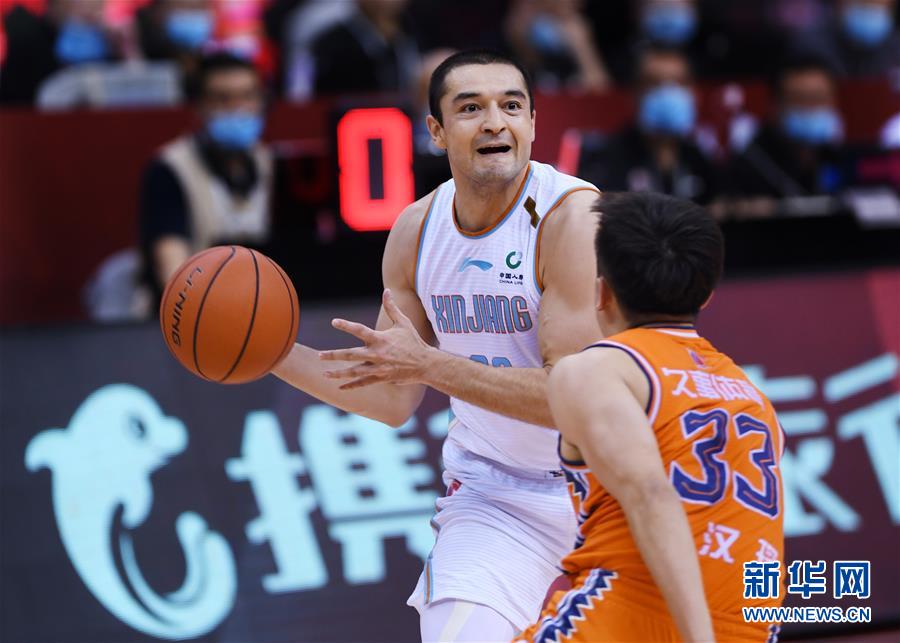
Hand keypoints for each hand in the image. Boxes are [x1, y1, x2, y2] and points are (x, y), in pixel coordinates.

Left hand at [319, 289, 433, 388]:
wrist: (425, 364)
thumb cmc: (413, 341)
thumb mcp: (403, 323)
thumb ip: (391, 308)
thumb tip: (387, 290)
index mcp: (380, 339)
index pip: (360, 330)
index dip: (346, 325)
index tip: (334, 322)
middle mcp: (377, 354)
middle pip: (351, 354)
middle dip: (334, 355)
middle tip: (320, 355)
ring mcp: (378, 368)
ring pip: (354, 371)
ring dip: (338, 373)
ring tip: (324, 374)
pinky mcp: (381, 378)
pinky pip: (363, 383)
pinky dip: (352, 385)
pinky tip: (340, 387)